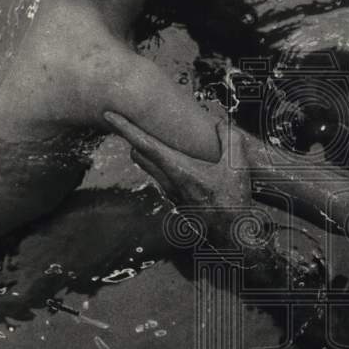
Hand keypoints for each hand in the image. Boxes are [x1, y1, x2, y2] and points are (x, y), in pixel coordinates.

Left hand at [104, 112, 250, 207]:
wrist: (233, 233)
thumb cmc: (235, 200)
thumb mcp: (238, 166)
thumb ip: (229, 138)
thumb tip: (218, 121)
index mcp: (180, 171)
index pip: (146, 145)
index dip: (126, 128)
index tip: (109, 115)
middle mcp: (169, 182)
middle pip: (139, 155)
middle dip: (131, 137)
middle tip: (126, 121)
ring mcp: (170, 193)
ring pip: (147, 167)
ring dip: (146, 151)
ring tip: (151, 136)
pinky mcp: (175, 200)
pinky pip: (159, 176)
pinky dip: (158, 163)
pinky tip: (174, 159)